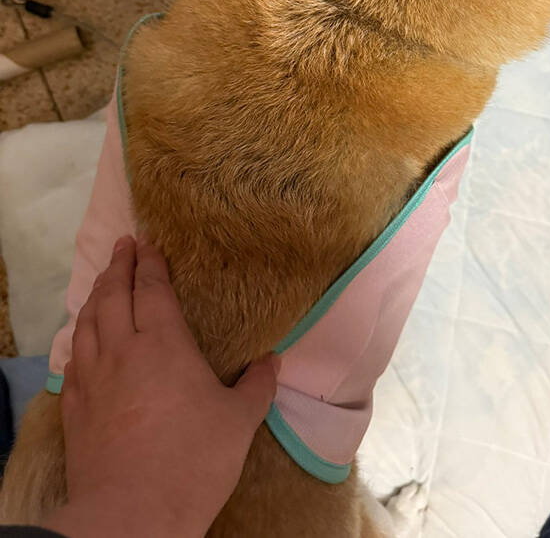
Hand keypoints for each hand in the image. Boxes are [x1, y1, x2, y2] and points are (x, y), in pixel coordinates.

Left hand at [43, 235, 276, 537]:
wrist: (131, 512)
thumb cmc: (193, 459)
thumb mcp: (239, 422)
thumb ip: (256, 386)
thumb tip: (272, 361)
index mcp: (163, 344)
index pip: (152, 290)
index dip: (150, 263)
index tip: (148, 242)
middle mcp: (123, 350)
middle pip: (114, 295)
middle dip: (119, 265)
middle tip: (124, 245)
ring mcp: (93, 377)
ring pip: (88, 321)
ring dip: (95, 294)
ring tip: (102, 282)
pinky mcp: (75, 406)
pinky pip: (73, 356)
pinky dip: (79, 335)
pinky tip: (83, 338)